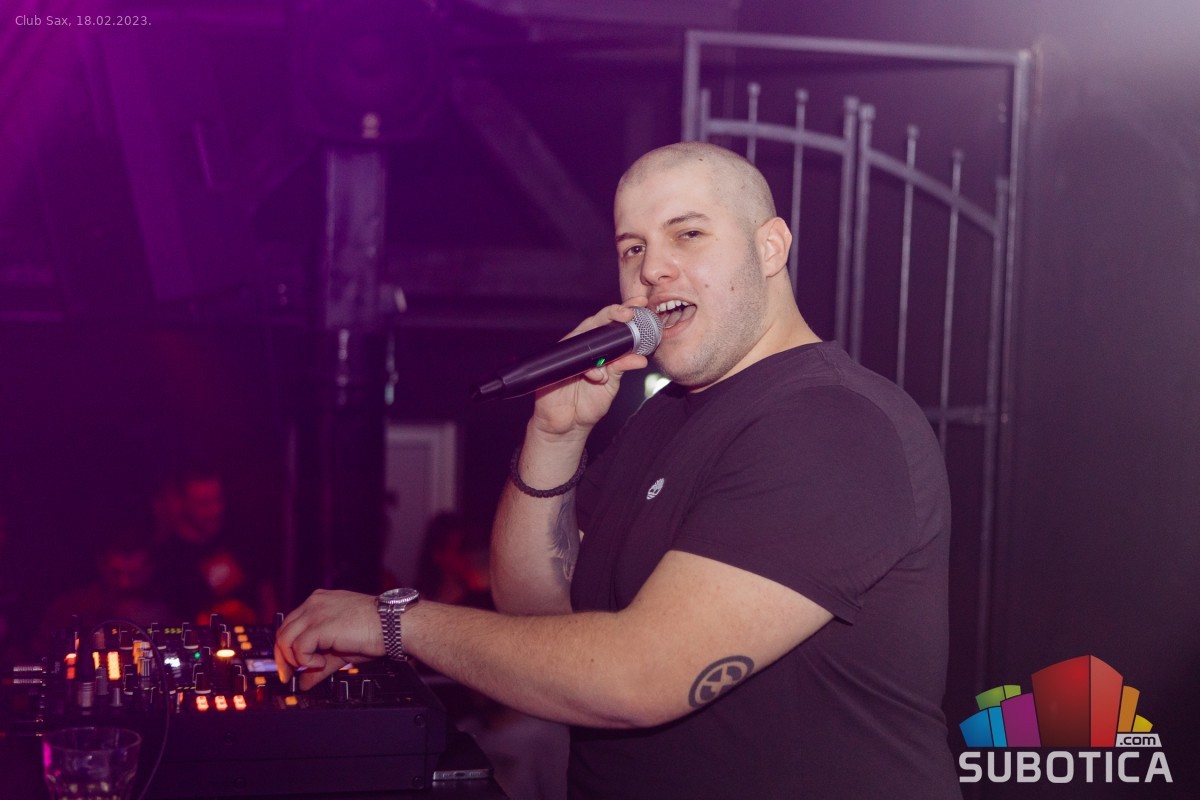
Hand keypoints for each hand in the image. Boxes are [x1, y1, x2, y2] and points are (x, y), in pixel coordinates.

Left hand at [273, 589, 382, 689]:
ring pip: (285, 638)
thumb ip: (320, 665)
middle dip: (283, 658)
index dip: (286, 648)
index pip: (290, 624)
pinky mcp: (321, 625)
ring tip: (315, 666)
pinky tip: (322, 663)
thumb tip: (305, 683)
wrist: (394, 625)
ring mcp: (316, 612)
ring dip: (295, 659)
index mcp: (320, 603)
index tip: (289, 667)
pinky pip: (299, 647)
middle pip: (282, 631)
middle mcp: (315, 603)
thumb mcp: (341, 650)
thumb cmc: (376, 631)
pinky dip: (305, 660)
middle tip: (290, 676)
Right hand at [530, 301, 650, 437]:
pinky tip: (598, 377)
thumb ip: (622, 368)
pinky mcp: (556, 366)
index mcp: (598, 348)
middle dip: (612, 314)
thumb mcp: (611, 384)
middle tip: (628, 313)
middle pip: (596, 323)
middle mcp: (583, 347)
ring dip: (599, 344)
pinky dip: (589, 369)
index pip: (611, 324)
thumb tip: (640, 358)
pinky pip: (573, 360)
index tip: (640, 304)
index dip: (624, 311)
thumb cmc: (588, 402)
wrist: (569, 425)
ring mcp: (569, 354)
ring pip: (583, 337)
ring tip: (612, 362)